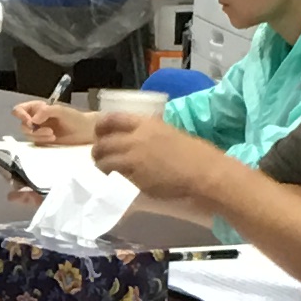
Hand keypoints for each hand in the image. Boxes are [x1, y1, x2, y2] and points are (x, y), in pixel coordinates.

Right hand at [10, 99, 96, 145]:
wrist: (85, 132)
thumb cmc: (74, 118)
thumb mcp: (61, 110)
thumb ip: (46, 111)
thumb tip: (34, 119)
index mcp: (37, 108)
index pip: (20, 110)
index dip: (21, 115)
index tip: (30, 121)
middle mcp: (35, 119)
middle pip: (22, 124)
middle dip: (33, 129)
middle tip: (47, 130)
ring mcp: (38, 130)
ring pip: (28, 135)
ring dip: (39, 136)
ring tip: (52, 135)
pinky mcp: (42, 140)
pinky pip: (35, 142)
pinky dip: (42, 141)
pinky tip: (52, 139)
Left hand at [86, 113, 227, 200]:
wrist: (203, 172)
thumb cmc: (193, 152)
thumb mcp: (169, 131)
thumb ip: (149, 132)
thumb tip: (136, 136)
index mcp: (146, 124)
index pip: (112, 119)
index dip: (100, 126)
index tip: (98, 132)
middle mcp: (136, 140)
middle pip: (103, 142)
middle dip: (97, 150)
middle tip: (98, 155)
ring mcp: (134, 161)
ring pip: (105, 162)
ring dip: (101, 166)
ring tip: (104, 170)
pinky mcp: (135, 180)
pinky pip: (115, 178)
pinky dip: (112, 179)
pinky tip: (115, 181)